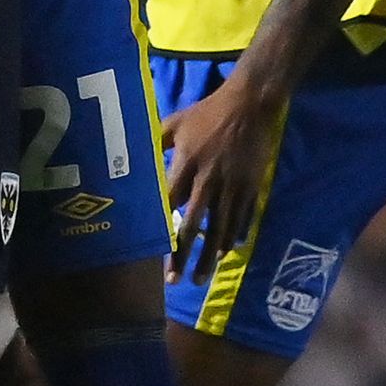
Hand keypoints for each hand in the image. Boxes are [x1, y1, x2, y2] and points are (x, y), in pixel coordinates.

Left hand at [163, 72, 282, 283]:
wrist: (250, 104)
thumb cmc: (208, 112)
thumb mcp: (176, 122)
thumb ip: (155, 140)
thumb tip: (134, 154)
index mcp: (186, 164)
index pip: (169, 204)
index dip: (161, 229)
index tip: (153, 250)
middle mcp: (208, 179)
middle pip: (193, 224)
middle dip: (184, 254)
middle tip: (176, 281)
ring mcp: (232, 185)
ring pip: (220, 228)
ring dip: (210, 256)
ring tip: (201, 277)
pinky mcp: (251, 186)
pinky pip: (243, 218)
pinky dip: (234, 237)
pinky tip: (226, 253)